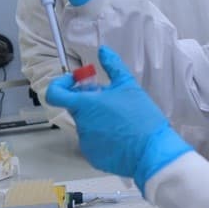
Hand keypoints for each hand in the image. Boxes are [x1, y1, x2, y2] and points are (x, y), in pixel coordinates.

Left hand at [46, 46, 192, 192]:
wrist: (153, 151)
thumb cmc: (141, 117)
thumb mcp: (128, 85)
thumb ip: (112, 66)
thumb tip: (103, 50)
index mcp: (85, 105)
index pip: (55, 94)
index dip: (61, 85)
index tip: (76, 83)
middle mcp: (81, 124)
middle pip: (76, 108)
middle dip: (90, 102)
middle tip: (111, 101)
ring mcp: (85, 143)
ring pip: (86, 125)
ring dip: (98, 120)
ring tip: (121, 121)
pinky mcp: (93, 157)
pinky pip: (93, 143)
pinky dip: (103, 137)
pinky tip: (121, 136)